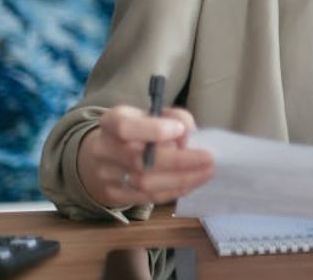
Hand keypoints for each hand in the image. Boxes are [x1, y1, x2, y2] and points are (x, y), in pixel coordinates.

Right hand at [77, 105, 213, 207]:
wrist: (103, 155)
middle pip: (139, 160)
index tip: (181, 131)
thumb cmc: (137, 130)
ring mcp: (106, 175)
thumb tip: (187, 134)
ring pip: (145, 183)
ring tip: (206, 172)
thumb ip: (174, 118)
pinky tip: (192, 183)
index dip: (154, 130)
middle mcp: (104, 149)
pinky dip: (174, 190)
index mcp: (111, 121)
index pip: (125, 127)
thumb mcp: (152, 114)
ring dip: (181, 179)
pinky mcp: (114, 195)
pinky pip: (148, 197)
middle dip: (179, 160)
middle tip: (208, 159)